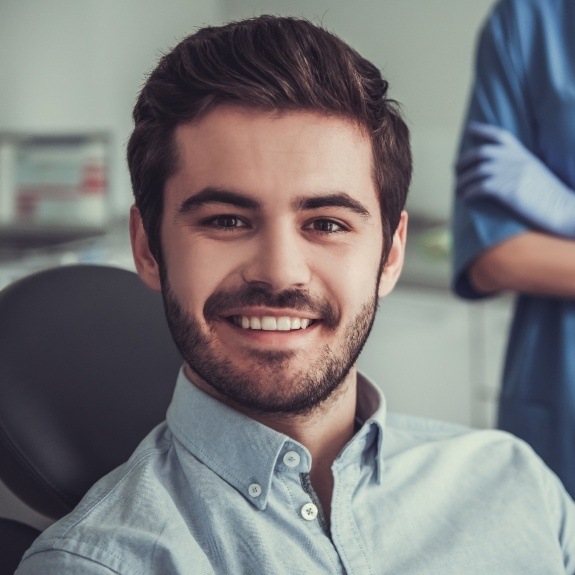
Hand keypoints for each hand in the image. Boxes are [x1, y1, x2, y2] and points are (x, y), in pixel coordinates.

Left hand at [456, 122, 574, 237]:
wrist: (565, 210)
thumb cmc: (550, 198)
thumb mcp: (535, 174)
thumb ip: (517, 168)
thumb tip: (495, 174)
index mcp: (523, 155)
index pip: (500, 136)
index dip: (482, 131)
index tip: (469, 129)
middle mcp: (516, 161)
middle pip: (481, 153)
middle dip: (463, 161)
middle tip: (456, 171)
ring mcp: (512, 174)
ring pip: (476, 172)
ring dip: (462, 182)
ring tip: (457, 189)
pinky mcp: (508, 191)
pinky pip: (479, 188)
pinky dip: (468, 193)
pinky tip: (465, 199)